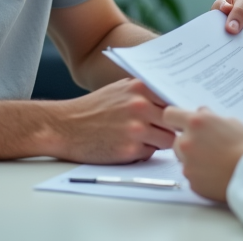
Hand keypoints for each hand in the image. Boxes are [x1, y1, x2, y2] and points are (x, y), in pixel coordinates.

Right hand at [46, 79, 173, 163]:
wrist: (65, 126)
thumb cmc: (93, 108)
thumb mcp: (120, 89)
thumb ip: (145, 92)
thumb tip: (174, 100)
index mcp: (140, 88)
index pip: (175, 100)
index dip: (177, 110)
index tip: (178, 116)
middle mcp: (140, 106)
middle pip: (175, 122)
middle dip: (170, 128)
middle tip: (160, 130)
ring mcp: (136, 129)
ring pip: (168, 141)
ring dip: (159, 142)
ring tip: (142, 138)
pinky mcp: (129, 150)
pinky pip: (151, 154)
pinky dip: (144, 152)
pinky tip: (128, 146)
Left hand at [163, 106, 242, 201]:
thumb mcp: (232, 122)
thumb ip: (211, 118)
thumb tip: (202, 114)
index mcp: (196, 123)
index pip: (170, 114)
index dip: (175, 118)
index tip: (180, 122)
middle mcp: (187, 142)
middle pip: (177, 140)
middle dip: (188, 141)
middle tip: (206, 145)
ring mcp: (187, 164)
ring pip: (182, 158)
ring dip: (192, 158)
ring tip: (213, 161)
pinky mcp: (192, 182)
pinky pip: (191, 175)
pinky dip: (200, 174)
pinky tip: (215, 173)